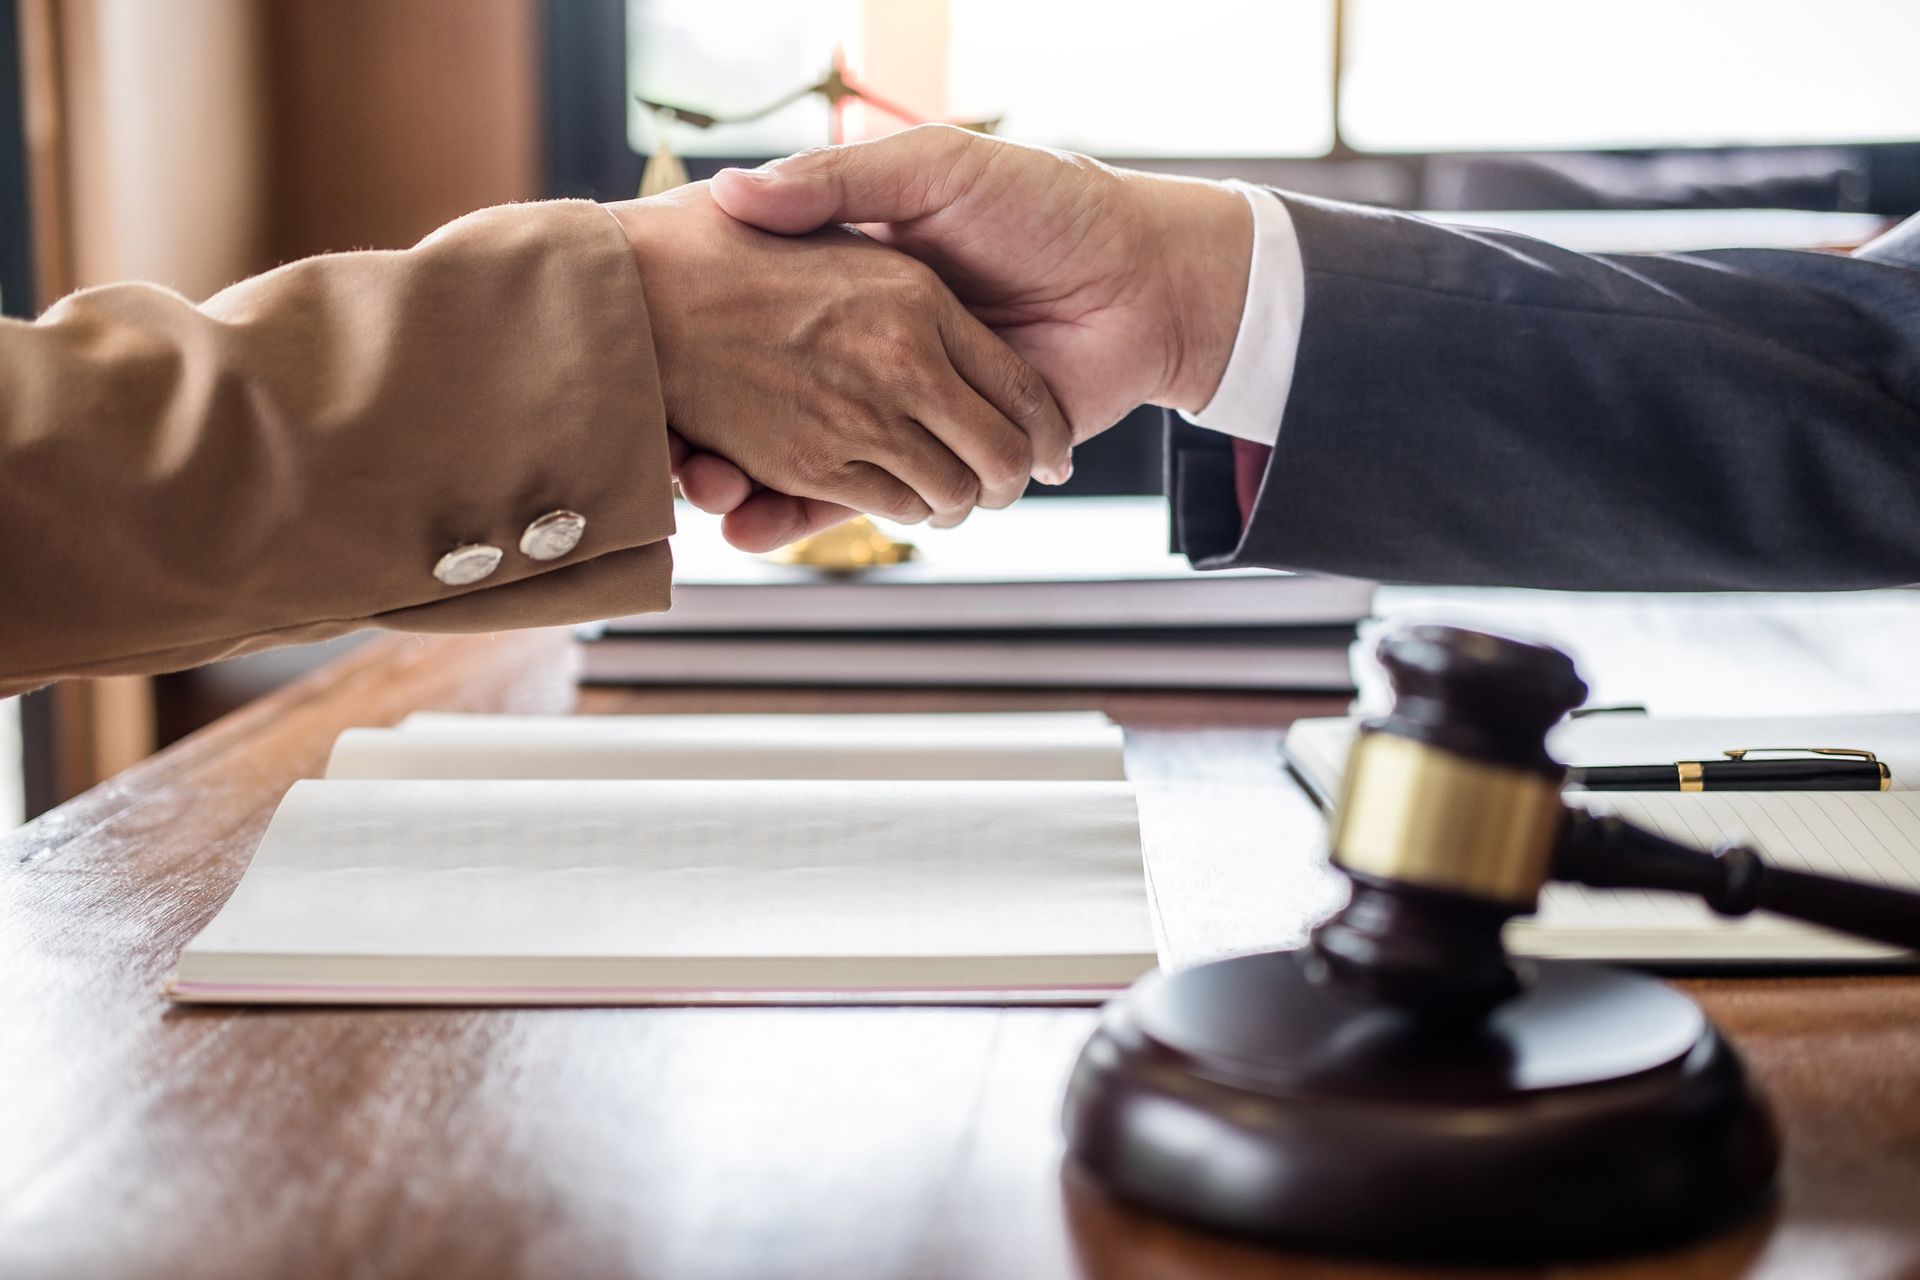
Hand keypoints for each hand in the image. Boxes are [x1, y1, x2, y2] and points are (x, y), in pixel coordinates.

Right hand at [684, 126, 1252, 546]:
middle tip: (663, 444)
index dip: (709, 351)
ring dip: (754, 482)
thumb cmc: (1041, 205)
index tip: (654, 361)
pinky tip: (742, 516)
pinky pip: (863, 503)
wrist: (1142, 276)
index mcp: (869, 293)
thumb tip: (733, 192)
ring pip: (805, 463)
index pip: (768, 328)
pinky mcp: (946, 464)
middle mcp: (879, 361)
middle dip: (715, 435)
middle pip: (774, 411)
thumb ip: (838, 180)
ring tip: (701, 480)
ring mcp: (909, 417)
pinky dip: (801, 519)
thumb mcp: (930, 170)